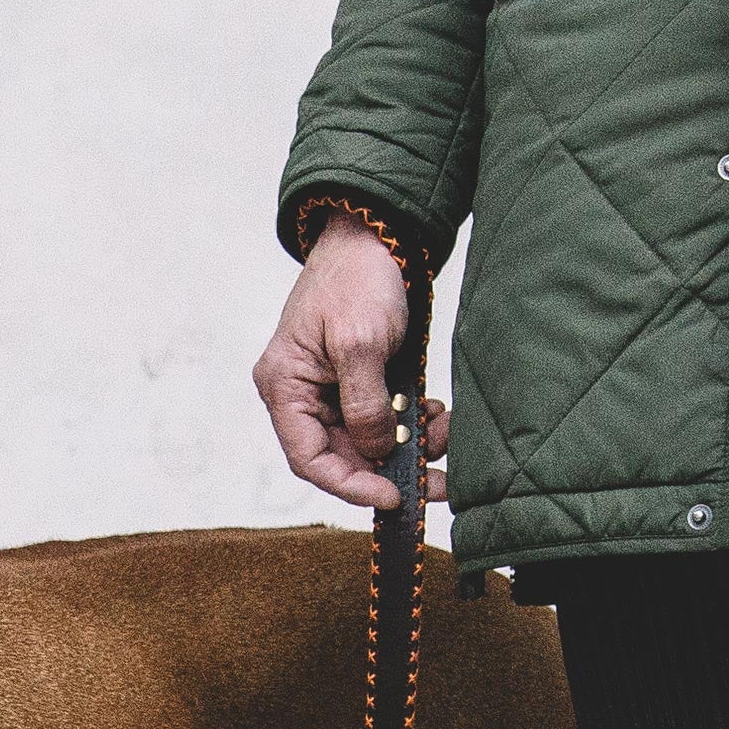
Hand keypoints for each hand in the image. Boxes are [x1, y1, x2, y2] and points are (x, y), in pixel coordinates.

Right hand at [254, 210, 449, 510]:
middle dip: (390, 466)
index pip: (309, 459)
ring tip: (443, 431)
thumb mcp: (361, 343)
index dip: (350, 485)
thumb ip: (365, 404)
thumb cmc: (357, 277)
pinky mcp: (357, 379)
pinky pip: (381, 418)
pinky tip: (434, 412)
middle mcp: (301, 395)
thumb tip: (377, 449)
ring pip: (366, 440)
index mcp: (285, 388)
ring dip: (408, 444)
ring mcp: (329, 389)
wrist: (376, 233)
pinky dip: (410, 423)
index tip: (393, 496)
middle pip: (341, 455)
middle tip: (438, 479)